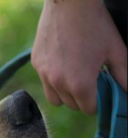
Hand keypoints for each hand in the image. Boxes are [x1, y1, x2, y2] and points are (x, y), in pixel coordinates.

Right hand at [32, 0, 127, 114]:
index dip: (97, 101)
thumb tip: (127, 92)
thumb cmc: (95, 24)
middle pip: (72, 105)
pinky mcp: (37, 64)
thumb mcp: (115, 50)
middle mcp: (59, 84)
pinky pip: (45, 81)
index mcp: (80, 85)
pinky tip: (63, 60)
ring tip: (74, 75)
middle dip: (82, 97)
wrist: (70, 2)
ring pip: (56, 99)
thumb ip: (123, 75)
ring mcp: (45, 75)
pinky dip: (54, 77)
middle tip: (89, 78)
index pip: (88, 109)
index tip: (100, 89)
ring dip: (65, 93)